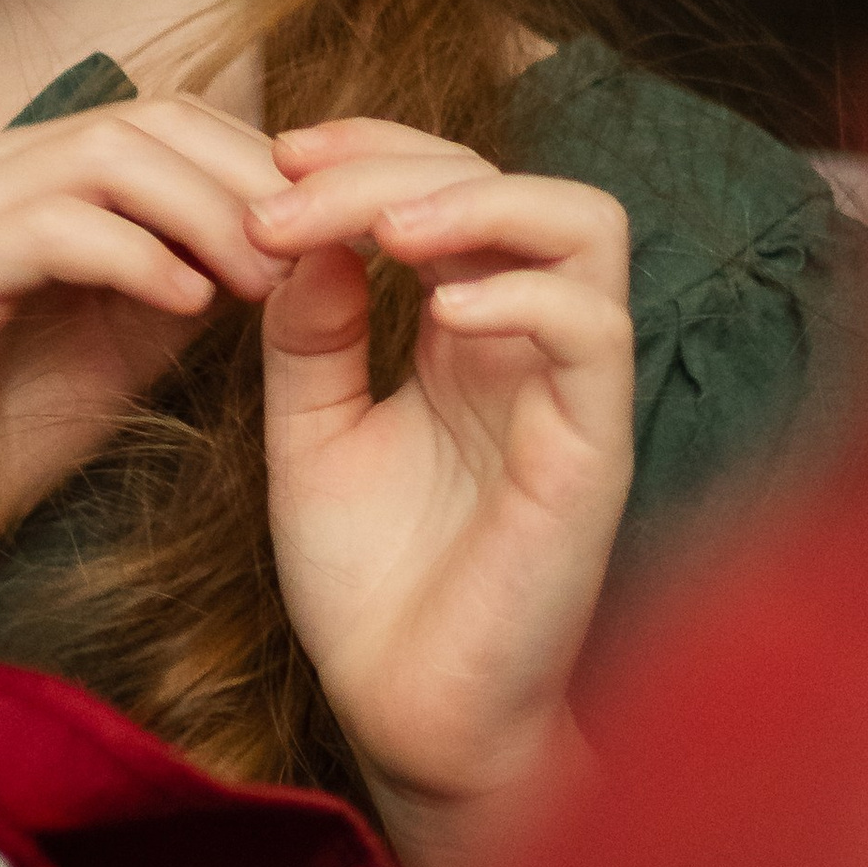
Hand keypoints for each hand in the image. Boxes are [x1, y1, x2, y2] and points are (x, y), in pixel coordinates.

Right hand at [0, 97, 295, 626]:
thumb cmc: (6, 432)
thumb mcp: (129, 335)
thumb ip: (193, 268)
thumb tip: (294, 229)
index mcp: (22, 168)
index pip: (167, 117)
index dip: (258, 161)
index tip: (330, 228)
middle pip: (147, 120)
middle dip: (247, 180)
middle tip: (315, 248)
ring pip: (107, 158)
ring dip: (206, 214)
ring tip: (264, 282)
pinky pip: (55, 228)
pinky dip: (138, 256)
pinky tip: (193, 302)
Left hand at [247, 120, 631, 836]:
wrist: (404, 719)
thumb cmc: (369, 586)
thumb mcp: (308, 432)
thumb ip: (308, 332)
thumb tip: (309, 229)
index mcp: (465, 332)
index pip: (450, 181)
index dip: (370, 147)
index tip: (274, 157)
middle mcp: (528, 345)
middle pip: (509, 178)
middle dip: (394, 159)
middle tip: (290, 188)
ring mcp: (569, 392)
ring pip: (585, 224)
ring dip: (477, 198)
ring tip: (382, 227)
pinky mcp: (592, 452)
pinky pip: (593, 332)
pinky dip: (521, 295)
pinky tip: (436, 315)